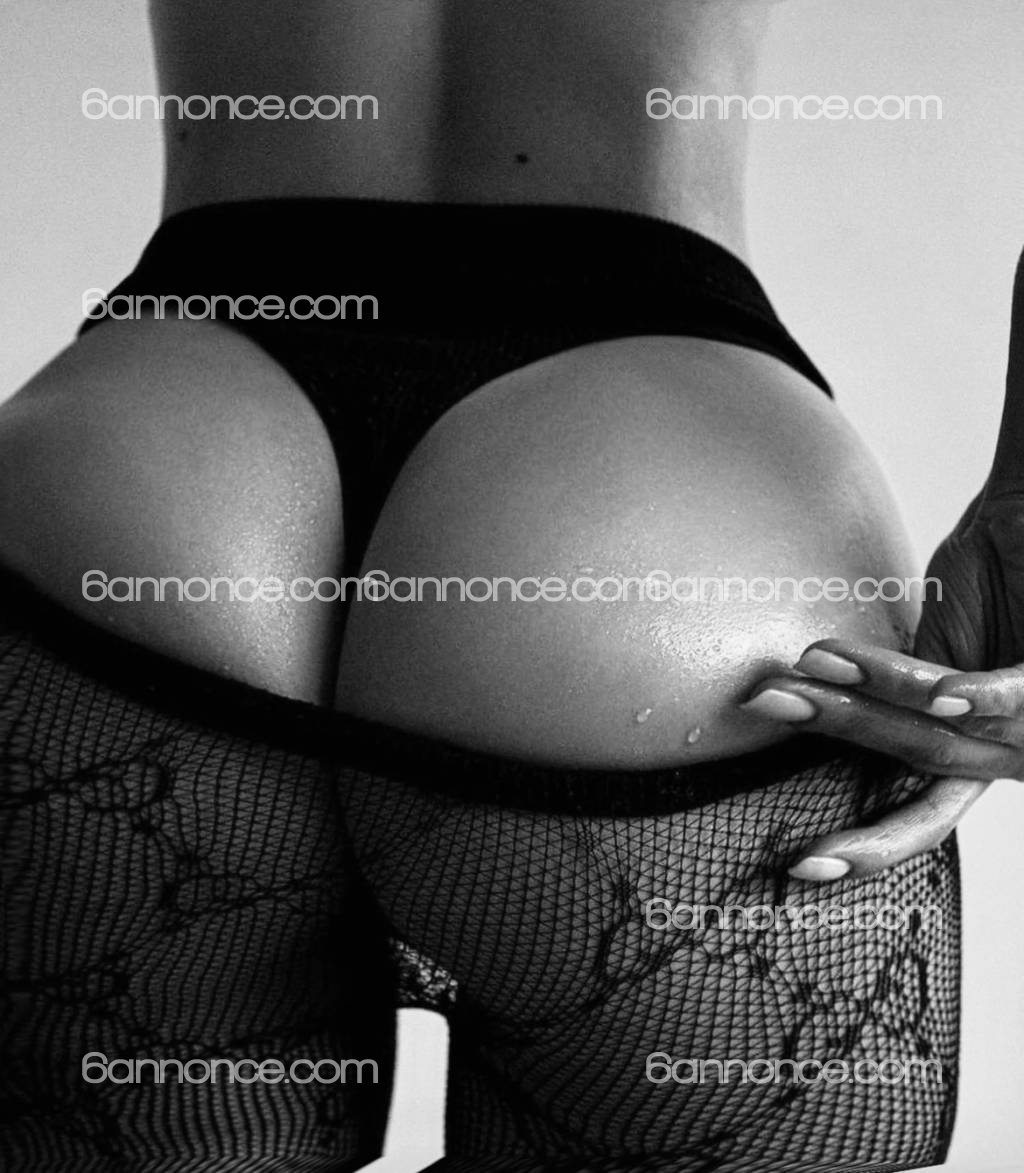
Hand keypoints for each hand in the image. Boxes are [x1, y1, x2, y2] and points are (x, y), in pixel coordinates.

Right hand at [740, 492, 1023, 881]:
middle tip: (770, 705)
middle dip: (839, 734)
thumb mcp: (937, 651)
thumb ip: (897, 694)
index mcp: (981, 748)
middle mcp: (1014, 748)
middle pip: (918, 764)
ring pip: (944, 731)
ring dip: (872, 700)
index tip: (804, 866)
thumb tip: (812, 702)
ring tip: (811, 668)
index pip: (922, 812)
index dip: (869, 845)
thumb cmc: (1001, 575)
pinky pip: (1002, 697)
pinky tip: (935, 696)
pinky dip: (961, 698)